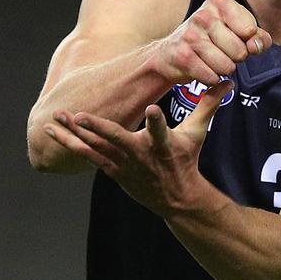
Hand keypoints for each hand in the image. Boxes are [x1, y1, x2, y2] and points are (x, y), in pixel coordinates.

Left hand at [45, 80, 232, 216]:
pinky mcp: (112, 170)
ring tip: (55, 119)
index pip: (162, 131)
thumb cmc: (185, 160)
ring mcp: (124, 165)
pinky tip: (53, 133)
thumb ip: (207, 105)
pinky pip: (87, 156)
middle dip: (98, 128)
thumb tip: (227, 81)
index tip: (152, 110)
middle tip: (79, 116)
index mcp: (164, 145)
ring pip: (94, 148)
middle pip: (117, 140)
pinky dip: (70, 145)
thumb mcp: (198, 133)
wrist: (176, 198)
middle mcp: (142, 155)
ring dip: (73, 134)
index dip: (157, 122)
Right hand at [158, 0, 270, 85]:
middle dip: (236, 58)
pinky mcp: (182, 56)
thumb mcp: (238, 32)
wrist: (170, 53)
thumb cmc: (211, 40)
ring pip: (227, 66)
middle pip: (240, 51)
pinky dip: (211, 79)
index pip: (250, 30)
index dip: (248, 41)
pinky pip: (212, 77)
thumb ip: (259, 37)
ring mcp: (190, 35)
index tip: (235, 38)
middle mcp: (203, 15)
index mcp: (219, 2)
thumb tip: (256, 46)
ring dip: (223, 69)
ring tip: (211, 59)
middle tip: (221, 51)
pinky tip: (202, 69)